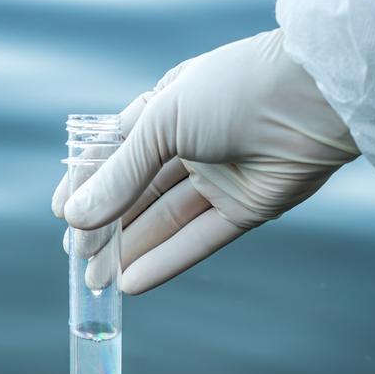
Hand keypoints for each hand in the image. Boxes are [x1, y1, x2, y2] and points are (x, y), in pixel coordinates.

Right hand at [51, 29, 359, 293]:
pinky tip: (133, 282)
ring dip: (130, 250)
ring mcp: (219, 178)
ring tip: (96, 281)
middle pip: (138, 193)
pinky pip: (199, 239)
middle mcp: (192, 144)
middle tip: (78, 258)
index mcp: (168, 108)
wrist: (312, 98)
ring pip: (164, 220)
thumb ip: (120, 174)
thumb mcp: (161, 124)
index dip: (88, 184)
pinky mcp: (246, 208)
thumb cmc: (232, 91)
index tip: (62, 214)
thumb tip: (77, 217)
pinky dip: (167, 260)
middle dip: (105, 226)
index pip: (116, 153)